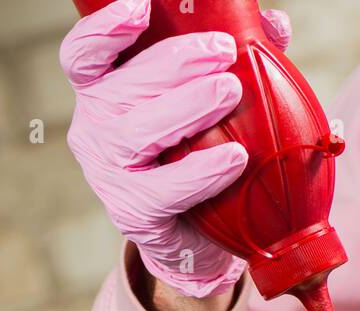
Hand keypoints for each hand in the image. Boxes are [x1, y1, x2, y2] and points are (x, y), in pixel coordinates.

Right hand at [60, 0, 291, 298]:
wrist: (195, 238)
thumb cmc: (196, 155)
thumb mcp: (209, 102)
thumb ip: (234, 62)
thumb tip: (275, 26)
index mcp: (105, 93)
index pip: (83, 57)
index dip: (103, 30)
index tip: (138, 8)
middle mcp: (96, 129)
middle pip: (119, 88)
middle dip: (173, 62)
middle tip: (222, 50)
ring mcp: (110, 174)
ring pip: (137, 133)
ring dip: (187, 107)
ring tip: (230, 91)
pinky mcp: (134, 214)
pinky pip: (164, 189)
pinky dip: (201, 171)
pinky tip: (235, 156)